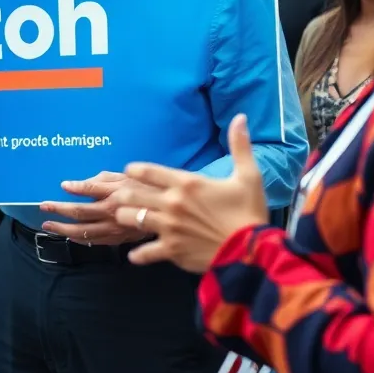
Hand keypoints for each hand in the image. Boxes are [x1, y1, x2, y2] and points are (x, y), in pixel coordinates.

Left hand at [40, 172, 145, 245]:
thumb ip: (103, 179)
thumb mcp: (126, 177)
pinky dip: (78, 239)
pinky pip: (93, 242)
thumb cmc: (144, 191)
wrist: (165, 214)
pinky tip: (69, 236)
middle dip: (59, 210)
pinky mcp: (117, 239)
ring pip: (83, 232)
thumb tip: (82, 183)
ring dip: (63, 229)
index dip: (75, 188)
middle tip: (44, 207)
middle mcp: (112, 212)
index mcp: (115, 193)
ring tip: (48, 226)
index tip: (62, 185)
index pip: (90, 189)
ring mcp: (114, 228)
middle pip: (80, 212)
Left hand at [110, 114, 268, 273]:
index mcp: (187, 183)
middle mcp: (172, 203)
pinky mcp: (171, 250)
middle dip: (123, 193)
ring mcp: (169, 228)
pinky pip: (144, 252)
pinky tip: (135, 254)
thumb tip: (240, 117)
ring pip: (132, 219)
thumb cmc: (249, 212)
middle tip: (121, 195)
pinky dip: (138, 254)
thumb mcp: (248, 176)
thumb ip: (239, 146)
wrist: (252, 252)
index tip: (130, 170)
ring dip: (126, 217)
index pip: (149, 171)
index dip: (135, 169)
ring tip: (125, 217)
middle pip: (133, 194)